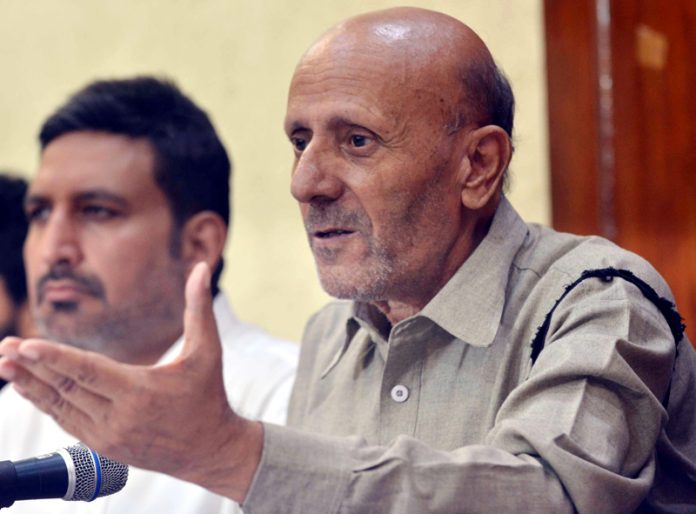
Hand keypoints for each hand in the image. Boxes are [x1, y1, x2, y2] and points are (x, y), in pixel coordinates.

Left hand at [0, 262, 261, 501]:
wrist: (210, 450)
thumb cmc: (208, 396)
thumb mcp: (208, 352)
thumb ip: (198, 309)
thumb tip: (199, 268)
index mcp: (141, 392)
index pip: (88, 372)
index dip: (55, 358)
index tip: (25, 346)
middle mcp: (119, 418)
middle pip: (66, 387)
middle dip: (32, 366)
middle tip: (5, 346)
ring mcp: (107, 436)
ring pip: (60, 406)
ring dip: (30, 384)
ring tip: (5, 363)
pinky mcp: (103, 445)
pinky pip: (66, 420)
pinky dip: (44, 402)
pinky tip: (27, 385)